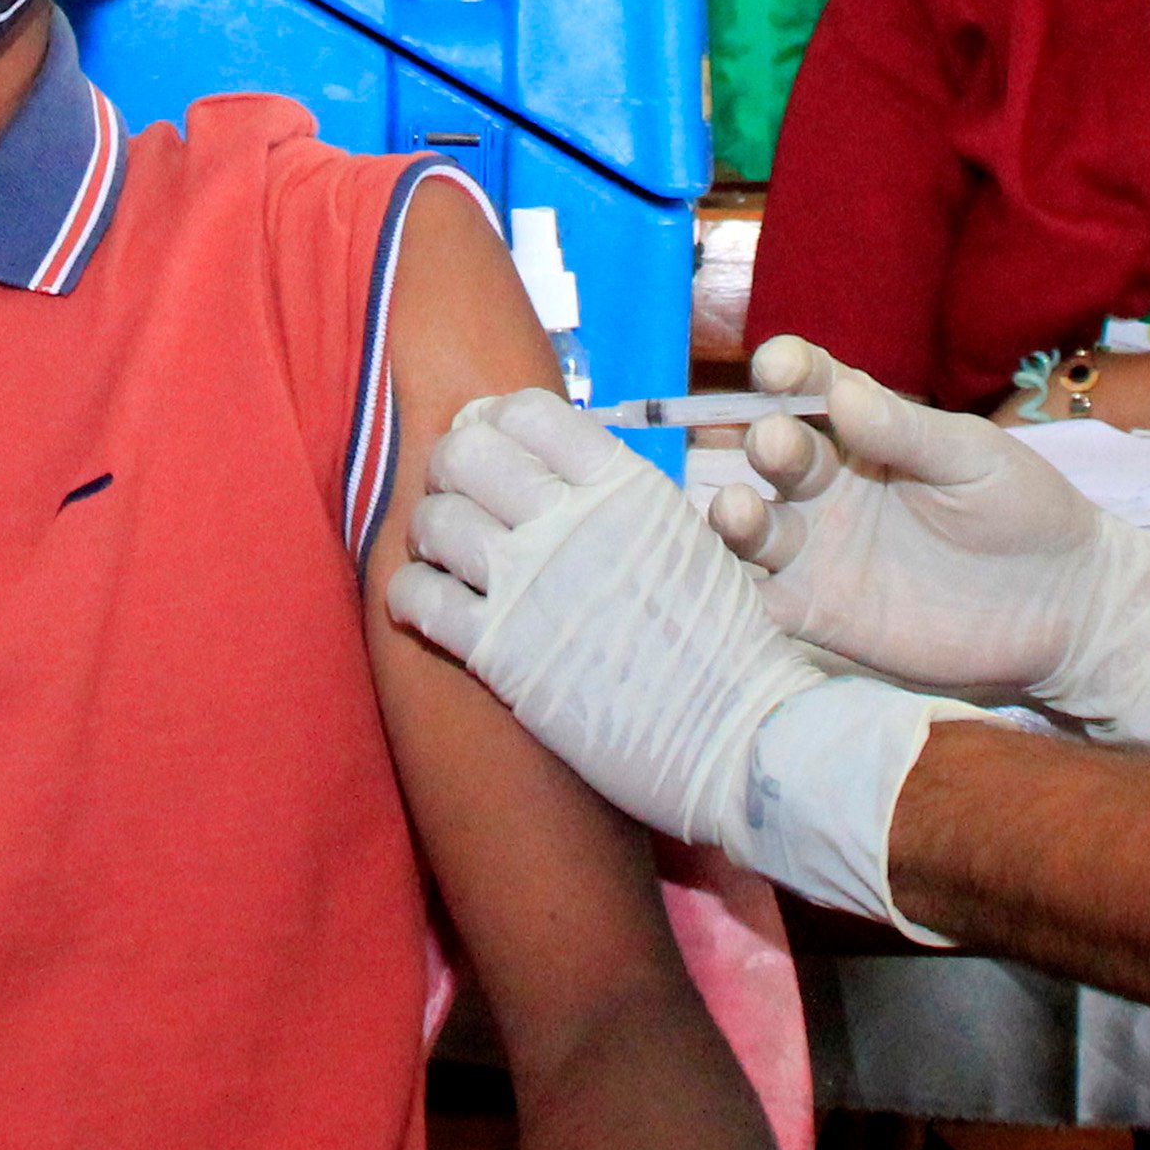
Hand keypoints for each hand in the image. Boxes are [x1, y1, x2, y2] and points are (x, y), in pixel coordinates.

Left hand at [388, 390, 976, 935]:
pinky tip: (425, 604)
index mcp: (625, 484)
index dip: (497, 422)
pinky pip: (418, 599)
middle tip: (460, 495)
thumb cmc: (724, 646)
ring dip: (429, 532)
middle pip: (465, 452)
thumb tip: (563, 474)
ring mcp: (531, 585)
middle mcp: (572, 521)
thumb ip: (623, 498)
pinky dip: (410, 594)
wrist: (739, 737)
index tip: (494, 443)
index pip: (528, 411)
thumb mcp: (687, 538)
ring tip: (445, 554)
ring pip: (433, 520)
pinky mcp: (500, 653)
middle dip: (452, 469)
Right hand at [715, 338, 1115, 700]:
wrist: (1062, 606)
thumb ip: (907, 431)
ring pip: (753, 524)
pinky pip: (759, 599)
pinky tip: (724, 583)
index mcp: (867, 428)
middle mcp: (830, 483)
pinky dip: (731, 590)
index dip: (787, 371)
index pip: (810, 386)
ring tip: (738, 513)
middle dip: (767, 441)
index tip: (780, 369)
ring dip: (734, 514)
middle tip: (778, 444)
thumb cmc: (1024, 511)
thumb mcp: (974, 457)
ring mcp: (819, 548)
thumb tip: (841, 394)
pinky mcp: (817, 611)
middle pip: (774, 451)